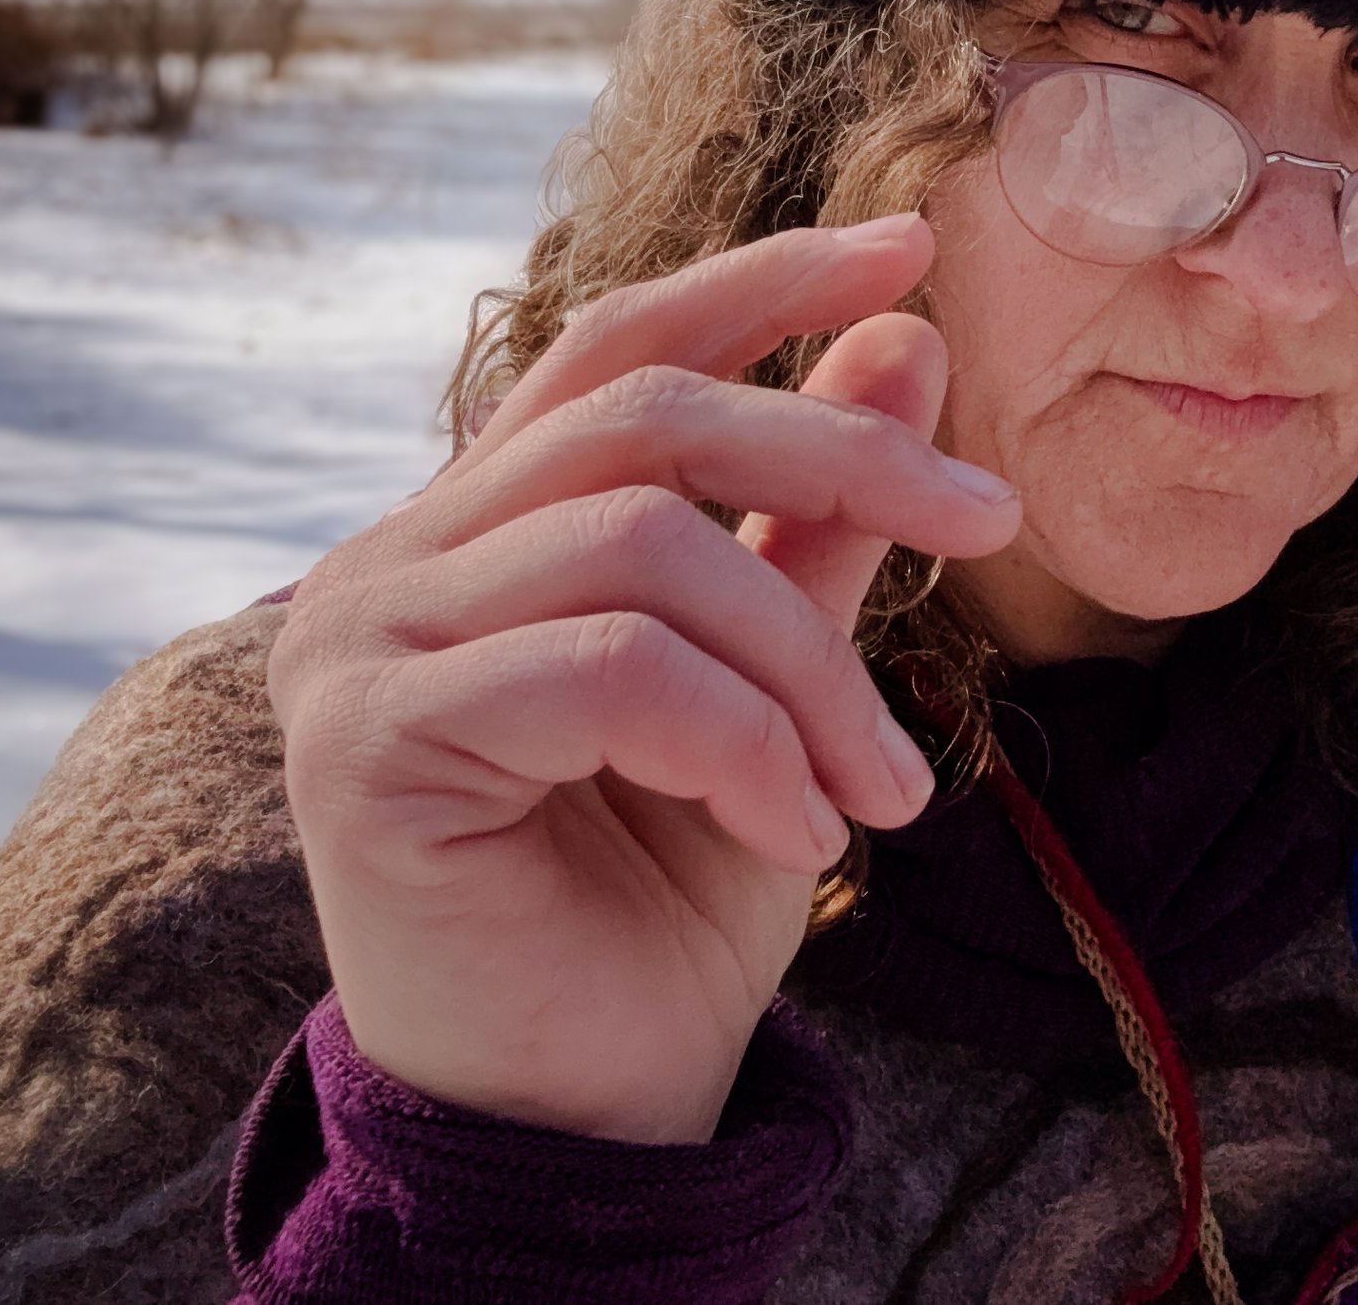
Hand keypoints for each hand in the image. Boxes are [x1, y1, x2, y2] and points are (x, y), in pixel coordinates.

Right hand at [269, 216, 1019, 1143]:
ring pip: (647, 545)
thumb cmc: (671, 892)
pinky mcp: (367, 741)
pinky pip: (613, 670)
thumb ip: (815, 514)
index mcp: (484, 521)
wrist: (590, 1114)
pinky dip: (744, 738)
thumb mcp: (780, 679)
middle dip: (843, 451)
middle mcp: (398, 556)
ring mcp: (364, 640)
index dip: (765, 275)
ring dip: (807, 662)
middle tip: (993, 521)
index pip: (622, 342)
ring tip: (882, 785)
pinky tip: (801, 832)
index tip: (914, 243)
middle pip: (647, 415)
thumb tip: (907, 333)